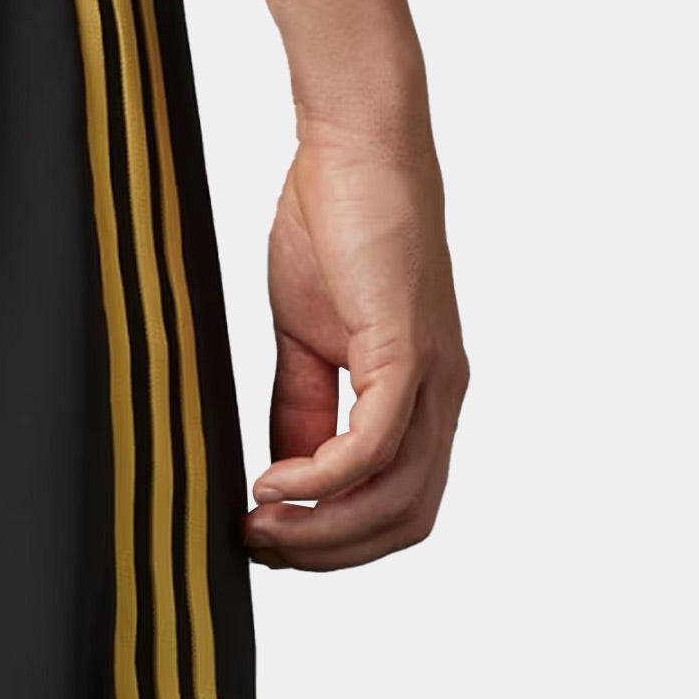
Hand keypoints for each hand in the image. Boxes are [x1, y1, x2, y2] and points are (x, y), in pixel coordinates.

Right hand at [246, 125, 467, 569]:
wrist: (355, 145)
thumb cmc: (333, 225)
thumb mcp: (306, 338)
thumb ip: (301, 407)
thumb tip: (285, 475)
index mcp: (420, 395)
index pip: (399, 505)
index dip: (336, 542)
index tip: (266, 539)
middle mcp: (440, 395)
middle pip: (405, 519)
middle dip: (329, 553)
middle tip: (258, 546)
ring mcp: (432, 375)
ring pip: (396, 497)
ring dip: (322, 530)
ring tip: (259, 524)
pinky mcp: (407, 349)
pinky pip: (372, 446)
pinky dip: (320, 480)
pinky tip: (270, 481)